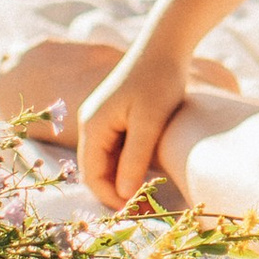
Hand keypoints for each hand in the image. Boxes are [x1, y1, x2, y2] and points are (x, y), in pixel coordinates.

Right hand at [76, 41, 191, 209]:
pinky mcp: (116, 117)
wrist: (166, 45)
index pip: (92, 176)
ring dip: (124, 181)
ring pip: (107, 162)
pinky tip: (150, 173)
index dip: (113, 198)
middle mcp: (91, 124)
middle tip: (147, 211)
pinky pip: (117, 150)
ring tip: (150, 197)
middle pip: (97, 171)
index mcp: (93, 126)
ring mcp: (102, 120)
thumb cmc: (159, 80)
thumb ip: (134, 159)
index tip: (140, 212)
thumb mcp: (149, 123)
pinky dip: (130, 165)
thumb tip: (123, 194)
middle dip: (118, 193)